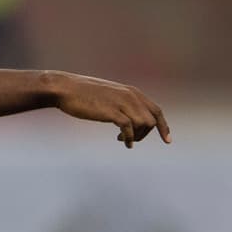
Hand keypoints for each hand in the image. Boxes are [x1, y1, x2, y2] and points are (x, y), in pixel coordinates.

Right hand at [51, 72, 170, 147]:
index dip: (164, 126)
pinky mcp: (111, 112)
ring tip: (122, 139)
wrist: (65, 88)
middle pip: (152, 120)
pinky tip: (123, 142)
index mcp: (131, 92)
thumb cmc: (82, 93)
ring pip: (144, 124)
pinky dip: (129, 138)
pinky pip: (129, 128)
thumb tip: (128, 115)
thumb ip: (121, 101)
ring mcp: (121, 103)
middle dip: (146, 134)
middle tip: (131, 139)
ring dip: (137, 136)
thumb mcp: (108, 94)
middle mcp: (130, 96)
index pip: (156, 111)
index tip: (167, 140)